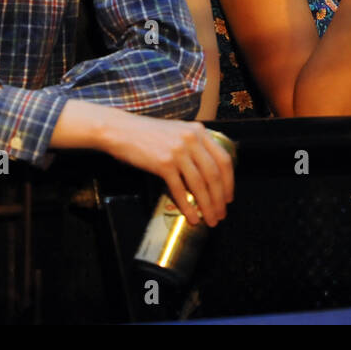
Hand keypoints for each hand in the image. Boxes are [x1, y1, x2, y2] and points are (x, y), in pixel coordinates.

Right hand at [98, 110, 234, 225]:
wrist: (121, 130)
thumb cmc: (147, 133)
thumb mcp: (177, 131)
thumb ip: (193, 145)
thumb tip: (206, 173)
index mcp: (199, 131)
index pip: (224, 159)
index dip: (229, 181)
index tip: (229, 197)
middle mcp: (192, 140)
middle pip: (215, 174)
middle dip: (220, 198)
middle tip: (221, 214)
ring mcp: (178, 151)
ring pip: (200, 184)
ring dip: (208, 205)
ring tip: (211, 219)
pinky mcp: (163, 164)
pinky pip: (180, 190)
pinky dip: (188, 206)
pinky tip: (192, 217)